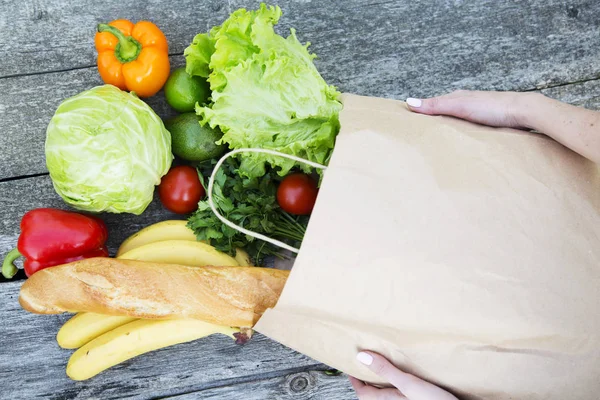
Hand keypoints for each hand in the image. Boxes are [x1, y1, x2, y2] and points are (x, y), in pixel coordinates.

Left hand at [349, 351, 456, 399]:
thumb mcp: (409, 383)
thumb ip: (386, 370)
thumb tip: (361, 356)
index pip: (362, 393)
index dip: (355, 380)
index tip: (350, 368)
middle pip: (373, 395)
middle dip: (368, 381)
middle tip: (366, 365)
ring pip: (387, 395)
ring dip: (383, 383)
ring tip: (384, 368)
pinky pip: (399, 395)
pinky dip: (397, 386)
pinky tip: (405, 379)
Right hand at [406, 90, 599, 163]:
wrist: (527, 112)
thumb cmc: (494, 108)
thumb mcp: (460, 106)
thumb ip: (435, 106)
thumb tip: (408, 102)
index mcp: (459, 97)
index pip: (434, 103)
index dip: (421, 110)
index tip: (407, 118)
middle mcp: (469, 102)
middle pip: (446, 111)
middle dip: (433, 119)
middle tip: (418, 131)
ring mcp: (481, 113)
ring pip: (459, 120)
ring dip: (449, 127)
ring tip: (437, 138)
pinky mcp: (491, 122)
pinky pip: (471, 127)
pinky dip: (462, 132)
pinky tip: (463, 140)